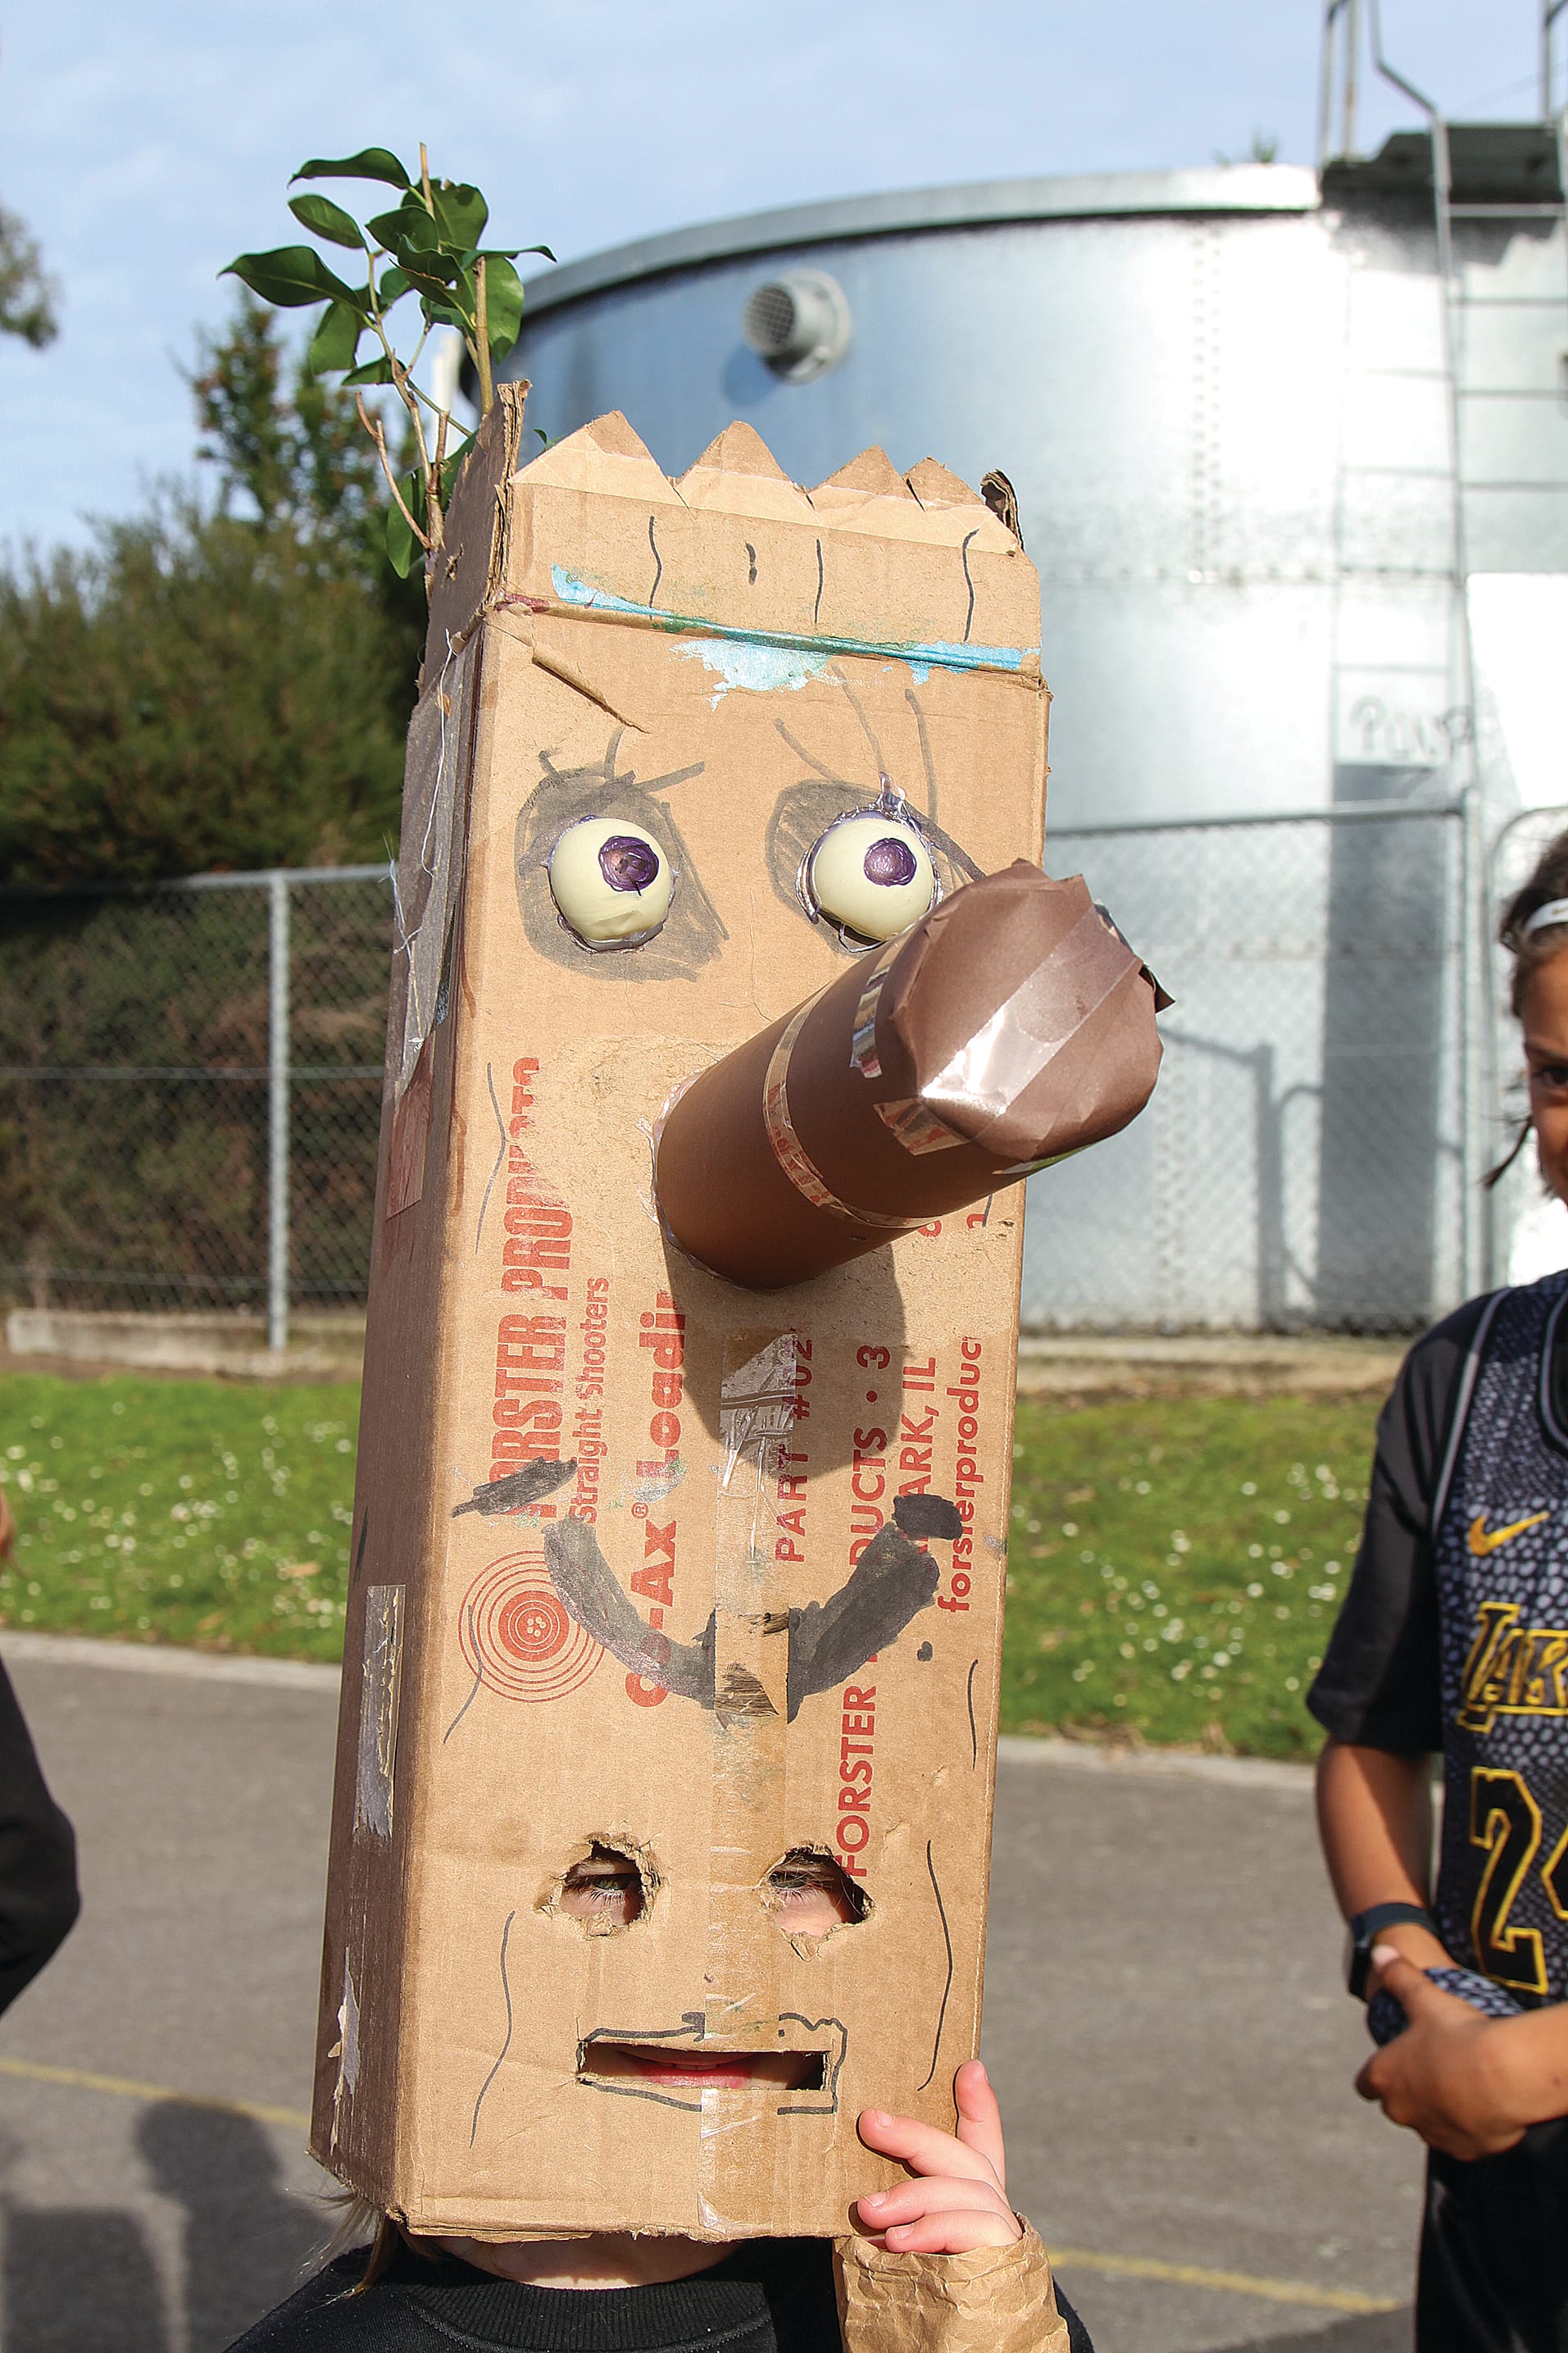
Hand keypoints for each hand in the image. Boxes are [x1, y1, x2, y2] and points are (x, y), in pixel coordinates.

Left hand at [855, 2059, 1022, 2253]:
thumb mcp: (899, 2239)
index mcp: (970, 2200)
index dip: (978, 2104)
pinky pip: (968, 2228)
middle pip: (963, 2157)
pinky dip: (929, 2229)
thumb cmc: (914, 2296)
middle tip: (870, 2122)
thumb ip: (889, 2210)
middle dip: (913, 2135)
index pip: (981, 2144)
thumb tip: (860, 2172)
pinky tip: (895, 2240)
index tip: (969, 2068)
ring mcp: (999, 2234)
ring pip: (961, 2190)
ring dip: (910, 2195)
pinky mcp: (1001, 2259)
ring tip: (868, 2210)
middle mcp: (991, 2211)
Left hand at [1356, 1948, 1534, 2159]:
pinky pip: (1461, 2141)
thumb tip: (1378, 1951)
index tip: (1389, 2066)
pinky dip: (1468, 2128)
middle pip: (1396, 2106)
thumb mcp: (1426, 1998)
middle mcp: (1402, 2111)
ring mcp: (1433, 2134)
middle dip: (1410, 2093)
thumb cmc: (1458, 2034)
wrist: (1503, 2076)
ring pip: (1429, 2125)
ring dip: (1439, 2111)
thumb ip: (1400, 1976)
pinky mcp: (1463, 2151)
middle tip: (1434, 2070)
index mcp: (1385, 2076)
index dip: (1375, 2075)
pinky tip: (1484, 2105)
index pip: (1365, 2084)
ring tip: (1463, 2085)